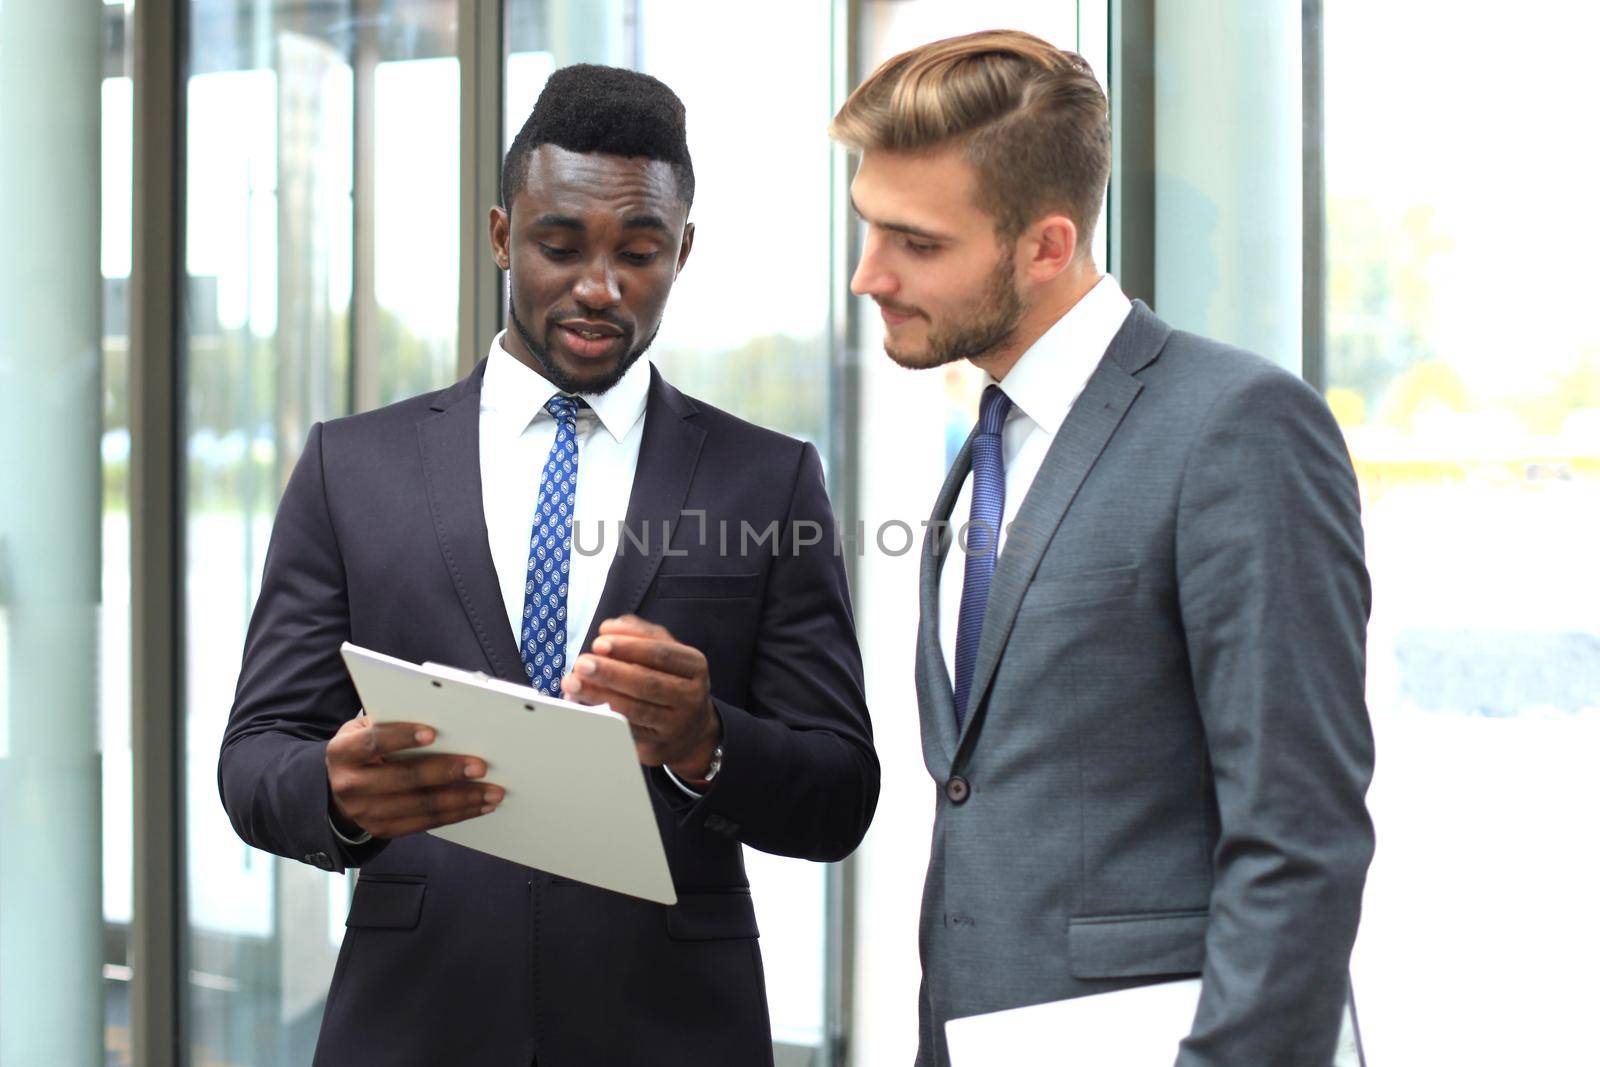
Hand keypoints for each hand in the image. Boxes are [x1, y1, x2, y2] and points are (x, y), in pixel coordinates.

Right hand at [324, 714, 502, 838]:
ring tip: (492, 792)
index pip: (373, 743)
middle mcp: (351, 785)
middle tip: (480, 766)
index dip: (402, 737)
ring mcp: (366, 813)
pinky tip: (479, 806)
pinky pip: (426, 823)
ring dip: (461, 799)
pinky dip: (456, 814)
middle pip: (404, 779)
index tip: (433, 733)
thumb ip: (392, 722)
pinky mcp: (384, 830)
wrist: (338, 790)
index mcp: (343, 752)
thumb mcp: (363, 729)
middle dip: (446, 772)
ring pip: (420, 806)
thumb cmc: (363, 749)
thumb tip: (442, 717)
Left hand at [561, 615, 720, 780]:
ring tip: (573, 684)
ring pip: (635, 710)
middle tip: (581, 663)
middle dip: (610, 672)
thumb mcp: (666, 651)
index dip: (629, 647)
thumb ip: (640, 633)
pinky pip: (626, 732)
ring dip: (599, 696)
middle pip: (647, 683)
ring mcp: (676, 725)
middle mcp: (691, 696)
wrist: (690, 729)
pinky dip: (601, 718)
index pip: (661, 653)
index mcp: (694, 666)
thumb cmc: (671, 681)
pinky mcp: (658, 746)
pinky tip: (581, 707)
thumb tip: (610, 627)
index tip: (599, 642)